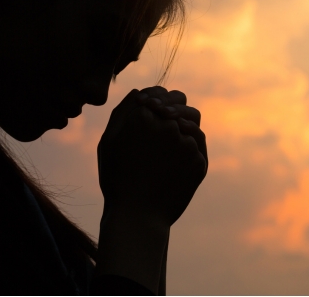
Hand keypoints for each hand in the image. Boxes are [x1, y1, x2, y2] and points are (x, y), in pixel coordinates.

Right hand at [97, 88, 207, 227]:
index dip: (157, 99)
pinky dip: (190, 148)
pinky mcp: (200, 161)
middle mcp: (167, 125)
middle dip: (174, 108)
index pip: (159, 92)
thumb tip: (139, 92)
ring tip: (172, 141)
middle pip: (180, 103)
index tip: (155, 108)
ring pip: (193, 122)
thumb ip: (123, 112)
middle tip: (167, 121)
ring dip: (185, 125)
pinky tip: (177, 160)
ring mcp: (186, 143)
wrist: (138, 216)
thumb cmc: (117, 179)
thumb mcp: (109, 142)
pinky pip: (198, 146)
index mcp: (142, 116)